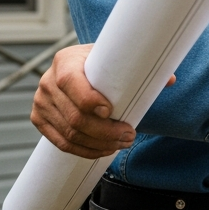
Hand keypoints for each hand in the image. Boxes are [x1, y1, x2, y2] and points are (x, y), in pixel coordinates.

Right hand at [30, 44, 173, 159]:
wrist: (79, 68)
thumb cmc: (101, 64)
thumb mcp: (115, 58)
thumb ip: (140, 67)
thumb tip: (168, 80)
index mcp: (65, 60)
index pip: (71, 82)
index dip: (90, 100)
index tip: (111, 111)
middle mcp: (48, 81)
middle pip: (75, 116)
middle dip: (106, 131)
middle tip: (129, 135)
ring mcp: (41, 102)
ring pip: (70, 134)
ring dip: (100, 144)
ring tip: (122, 143)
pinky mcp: (40, 120)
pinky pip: (62, 143)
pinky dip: (85, 150)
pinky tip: (104, 150)